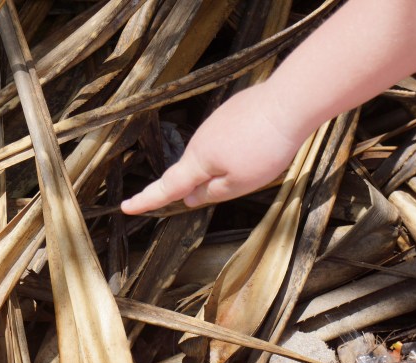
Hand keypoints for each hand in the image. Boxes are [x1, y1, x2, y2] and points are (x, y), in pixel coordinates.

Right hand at [121, 84, 303, 213]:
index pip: (167, 188)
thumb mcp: (239, 184)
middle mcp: (200, 141)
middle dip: (198, 185)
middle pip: (192, 171)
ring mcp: (215, 123)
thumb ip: (213, 193)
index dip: (146, 200)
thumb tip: (192, 198)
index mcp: (198, 162)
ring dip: (224, 166)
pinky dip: (236, 148)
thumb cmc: (265, 146)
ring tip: (257, 164)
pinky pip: (226, 138)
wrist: (289, 101)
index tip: (126, 207)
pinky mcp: (232, 113)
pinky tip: (260, 145)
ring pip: (211, 154)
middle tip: (216, 191)